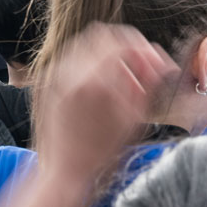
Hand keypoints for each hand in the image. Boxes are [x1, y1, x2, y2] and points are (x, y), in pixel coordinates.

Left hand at [33, 24, 175, 184]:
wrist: (63, 171)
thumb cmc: (100, 153)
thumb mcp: (132, 120)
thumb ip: (147, 84)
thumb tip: (158, 62)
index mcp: (94, 79)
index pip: (123, 42)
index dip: (145, 50)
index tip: (157, 63)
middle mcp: (70, 71)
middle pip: (103, 35)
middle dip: (128, 46)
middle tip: (144, 65)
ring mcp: (55, 74)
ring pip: (86, 43)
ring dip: (110, 53)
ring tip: (126, 76)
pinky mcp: (48, 81)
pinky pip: (73, 58)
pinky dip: (93, 63)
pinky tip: (106, 83)